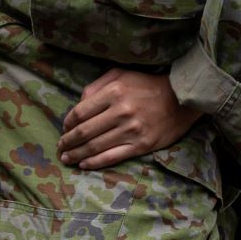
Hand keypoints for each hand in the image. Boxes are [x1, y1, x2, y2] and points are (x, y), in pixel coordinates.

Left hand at [57, 68, 202, 169]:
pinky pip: (112, 157)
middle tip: (59, 147)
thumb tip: (77, 104)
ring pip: (96, 147)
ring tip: (66, 158)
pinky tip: (84, 164)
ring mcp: (131, 131)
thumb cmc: (146, 84)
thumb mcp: (120, 74)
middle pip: (85, 132)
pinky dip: (95, 163)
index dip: (68, 123)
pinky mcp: (141, 146)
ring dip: (77, 154)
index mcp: (114, 92)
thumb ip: (96, 86)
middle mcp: (121, 112)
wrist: (180, 99)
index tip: (64, 128)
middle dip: (68, 142)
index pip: (81, 112)